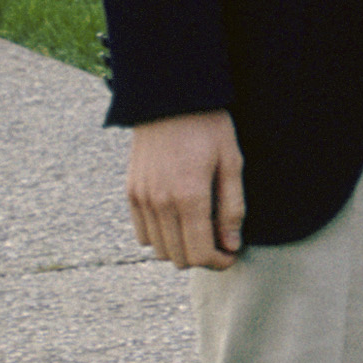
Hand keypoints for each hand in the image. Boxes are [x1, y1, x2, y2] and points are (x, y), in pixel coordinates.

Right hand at [127, 111, 242, 269]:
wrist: (169, 100)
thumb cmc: (208, 128)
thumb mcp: (232, 164)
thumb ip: (232, 208)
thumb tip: (231, 245)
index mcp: (189, 197)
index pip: (200, 253)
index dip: (219, 262)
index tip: (232, 255)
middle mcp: (159, 203)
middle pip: (178, 257)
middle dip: (202, 258)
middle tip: (220, 244)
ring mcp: (141, 199)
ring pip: (158, 250)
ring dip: (180, 249)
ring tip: (202, 232)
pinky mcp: (130, 193)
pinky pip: (142, 234)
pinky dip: (160, 238)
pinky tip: (180, 222)